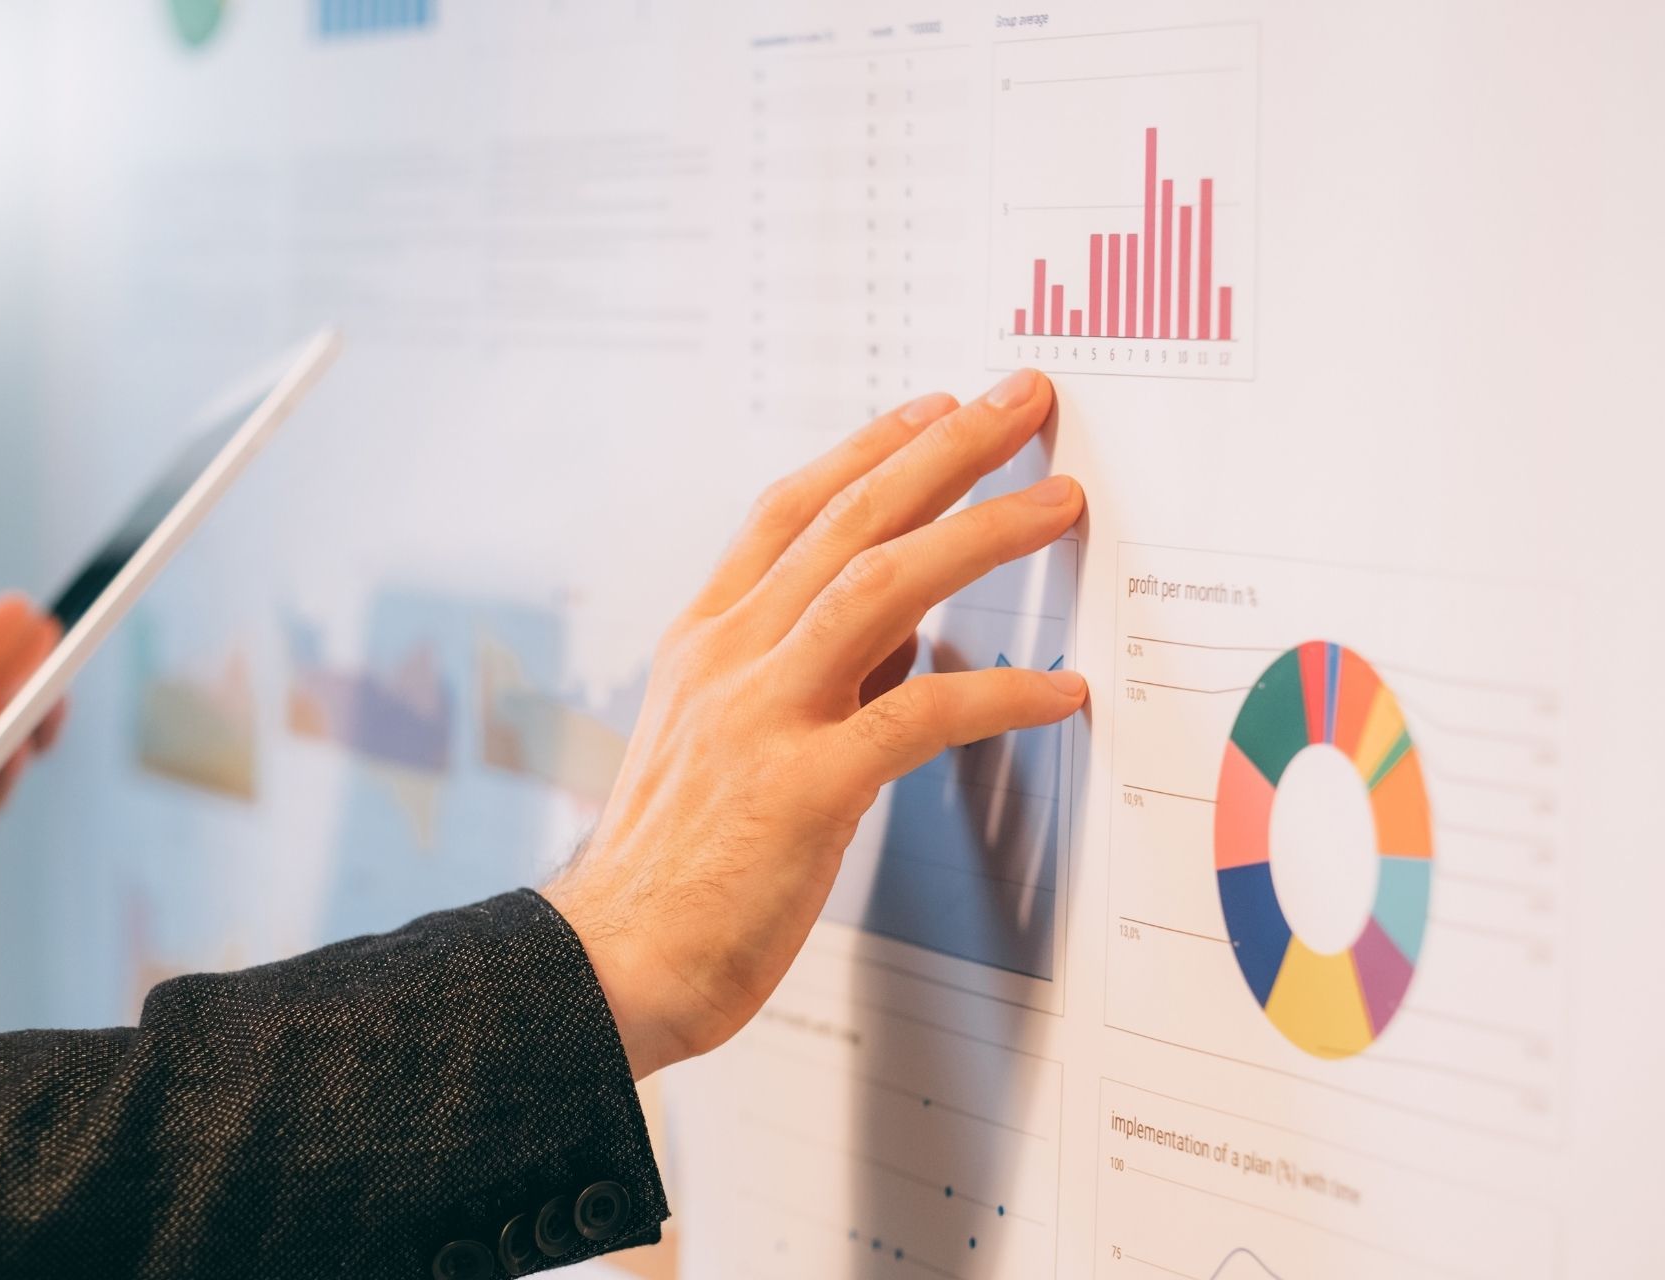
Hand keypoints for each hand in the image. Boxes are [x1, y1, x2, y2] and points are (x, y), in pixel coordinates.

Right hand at [545, 369, 1086, 1078]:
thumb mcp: (723, 740)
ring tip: (1055, 502)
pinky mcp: (801, 789)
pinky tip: (1057, 689)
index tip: (937, 407)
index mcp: (704, 641)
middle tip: (1020, 402)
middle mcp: (728, 658)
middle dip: (944, 451)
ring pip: (882, 587)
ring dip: (978, 534)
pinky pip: (919, 716)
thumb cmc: (672, 864)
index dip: (870, 448)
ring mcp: (761, 716)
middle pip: (847, 520)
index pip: (790, 510)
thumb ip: (808, 673)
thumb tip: (907, 628)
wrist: (609, 963)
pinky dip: (999, 694)